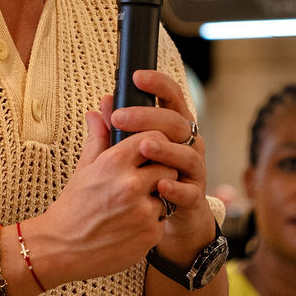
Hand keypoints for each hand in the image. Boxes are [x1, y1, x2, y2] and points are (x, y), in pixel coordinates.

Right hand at [24, 105, 180, 286]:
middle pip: (168, 165)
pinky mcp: (150, 234)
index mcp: (114, 163)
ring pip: (168, 193)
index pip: (154, 138)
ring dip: (158, 197)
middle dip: (160, 170)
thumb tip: (98, 112)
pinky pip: (163, 220)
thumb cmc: (72, 207)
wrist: (61, 249)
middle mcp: (131, 185)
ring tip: (135, 204)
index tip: (150, 150)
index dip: (155, 142)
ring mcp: (143, 212)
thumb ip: (98, 138)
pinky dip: (152, 221)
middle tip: (145, 179)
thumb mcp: (84, 169)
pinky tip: (132, 224)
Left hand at [109, 68, 216, 259]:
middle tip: (120, 117)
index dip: (158, 84)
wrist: (172, 219)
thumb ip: (116, 129)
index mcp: (174, 127)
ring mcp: (194, 170)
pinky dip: (176, 188)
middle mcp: (189, 143)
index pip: (171, 98)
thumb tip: (101, 104)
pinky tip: (161, 186)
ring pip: (187, 154)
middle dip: (148, 117)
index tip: (136, 76)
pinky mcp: (195, 198)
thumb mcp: (130, 152)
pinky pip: (189, 191)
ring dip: (165, 149)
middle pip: (176, 122)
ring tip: (144, 146)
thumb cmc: (148, 177)